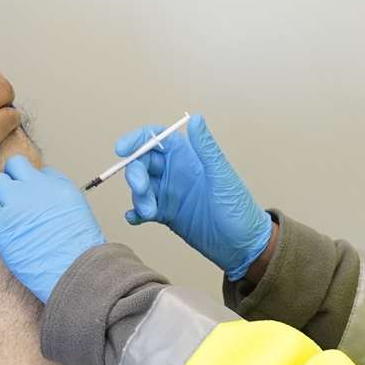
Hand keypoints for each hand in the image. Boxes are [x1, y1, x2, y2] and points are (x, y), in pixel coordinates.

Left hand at [0, 157, 105, 302]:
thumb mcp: (77, 207)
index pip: (35, 167)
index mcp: (56, 185)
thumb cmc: (78, 247)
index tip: (28, 188)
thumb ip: (58, 191)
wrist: (73, 270)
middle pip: (13, 166)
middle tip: (14, 196)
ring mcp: (16, 204)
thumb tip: (44, 183)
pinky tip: (3, 228)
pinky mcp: (2, 224)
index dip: (28, 177)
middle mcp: (35, 189)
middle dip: (12, 179)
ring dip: (0, 196)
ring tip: (8, 213)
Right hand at [117, 114, 270, 278]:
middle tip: (142, 189)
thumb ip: (206, 148)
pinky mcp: (166, 214)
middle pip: (142, 163)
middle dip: (135, 174)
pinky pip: (142, 209)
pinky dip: (135, 213)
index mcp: (188, 157)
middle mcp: (175, 172)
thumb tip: (196, 118)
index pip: (156, 139)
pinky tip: (135, 218)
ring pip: (140, 187)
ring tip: (149, 211)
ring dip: (138, 197)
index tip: (122, 149)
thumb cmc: (239, 208)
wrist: (242, 246)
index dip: (137, 139)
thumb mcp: (222, 176)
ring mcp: (169, 194)